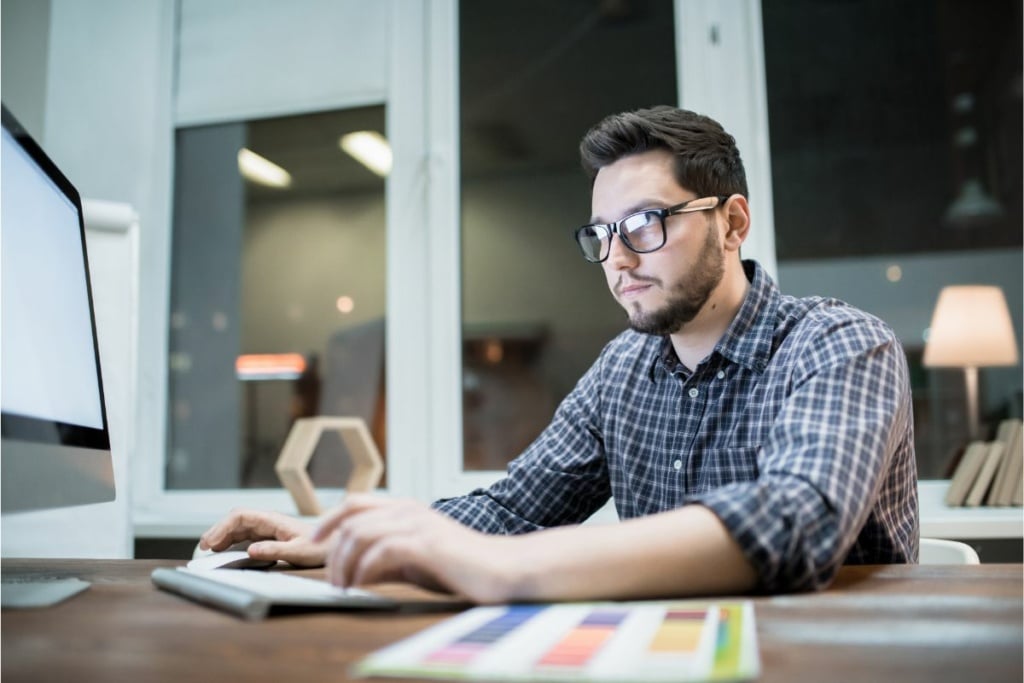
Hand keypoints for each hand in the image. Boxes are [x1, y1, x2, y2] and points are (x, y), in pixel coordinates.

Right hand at [199, 508, 326, 566]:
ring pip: (238, 528)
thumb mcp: (298, 551)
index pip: (241, 516)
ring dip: (222, 536)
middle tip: (202, 548)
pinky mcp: (268, 537)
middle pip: (235, 520)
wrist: (334, 545)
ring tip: (208, 550)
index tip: (210, 541)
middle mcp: (268, 521)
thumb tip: (250, 550)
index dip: (222, 527)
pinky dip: (231, 542)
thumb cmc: (319, 547)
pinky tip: (223, 551)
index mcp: (273, 520)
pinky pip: (244, 536)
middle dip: (217, 531)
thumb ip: (275, 550)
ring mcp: (267, 528)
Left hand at [312, 495, 521, 602]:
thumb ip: (387, 559)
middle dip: (333, 552)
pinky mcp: (427, 544)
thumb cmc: (461, 566)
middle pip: (351, 520)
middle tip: (333, 582)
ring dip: (344, 563)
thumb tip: (355, 570)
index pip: (355, 503)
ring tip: (344, 588)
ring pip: (361, 534)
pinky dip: (364, 569)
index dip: (328, 520)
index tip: (313, 542)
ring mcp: (418, 524)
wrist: (501, 569)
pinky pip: (381, 551)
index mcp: (406, 508)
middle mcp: (409, 510)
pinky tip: (363, 586)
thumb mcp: (415, 560)